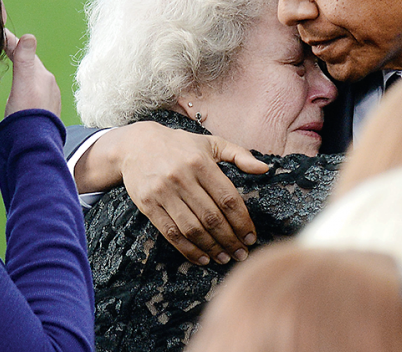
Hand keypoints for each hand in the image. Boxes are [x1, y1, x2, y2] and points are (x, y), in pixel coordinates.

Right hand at [4, 28, 60, 116]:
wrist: (33, 143)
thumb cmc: (26, 114)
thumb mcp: (23, 83)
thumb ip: (24, 60)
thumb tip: (28, 36)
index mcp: (42, 75)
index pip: (25, 51)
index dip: (10, 41)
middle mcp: (48, 84)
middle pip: (30, 63)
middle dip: (18, 53)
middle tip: (2, 44)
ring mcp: (48, 97)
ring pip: (33, 77)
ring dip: (22, 69)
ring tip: (10, 63)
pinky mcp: (44, 109)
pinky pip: (34, 90)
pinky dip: (25, 83)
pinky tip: (20, 88)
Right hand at [80, 121, 269, 264]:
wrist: (136, 145)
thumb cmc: (181, 145)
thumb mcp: (212, 143)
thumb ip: (239, 155)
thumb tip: (265, 169)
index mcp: (201, 163)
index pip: (227, 198)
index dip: (242, 221)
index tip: (251, 237)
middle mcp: (182, 178)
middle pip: (212, 217)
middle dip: (230, 239)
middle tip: (242, 254)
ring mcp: (163, 193)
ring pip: (192, 228)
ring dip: (212, 248)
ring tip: (225, 258)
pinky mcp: (148, 205)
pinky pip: (171, 233)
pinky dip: (188, 249)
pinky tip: (203, 258)